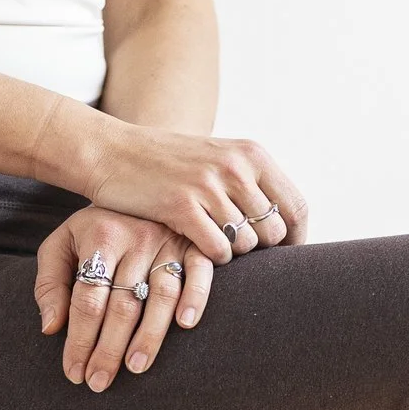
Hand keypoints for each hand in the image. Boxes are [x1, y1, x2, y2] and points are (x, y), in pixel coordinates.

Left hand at [34, 208, 215, 389]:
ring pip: (160, 295)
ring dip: (149, 336)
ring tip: (135, 368)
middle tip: (99, 382)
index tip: (74, 372)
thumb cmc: (93, 227)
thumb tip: (50, 329)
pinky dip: (196, 297)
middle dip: (108, 349)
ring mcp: (168, 240)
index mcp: (100, 236)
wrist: (132, 184)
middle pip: (122, 304)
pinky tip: (185, 325)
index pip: (88, 298)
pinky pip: (199, 272)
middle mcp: (136, 237)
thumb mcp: (61, 244)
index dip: (79, 339)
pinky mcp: (194, 243)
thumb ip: (50, 284)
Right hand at [72, 125, 307, 264]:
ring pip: (246, 244)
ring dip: (232, 254)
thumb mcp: (217, 160)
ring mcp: (209, 186)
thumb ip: (250, 183)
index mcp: (251, 155)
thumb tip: (284, 226)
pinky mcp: (182, 206)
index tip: (285, 257)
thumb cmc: (166, 164)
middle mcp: (236, 167)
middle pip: (274, 231)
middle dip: (260, 250)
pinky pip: (218, 250)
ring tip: (211, 244)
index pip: (296, 207)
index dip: (296, 239)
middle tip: (238, 253)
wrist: (112, 152)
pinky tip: (196, 247)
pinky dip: (211, 258)